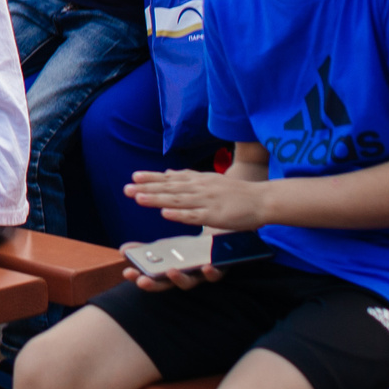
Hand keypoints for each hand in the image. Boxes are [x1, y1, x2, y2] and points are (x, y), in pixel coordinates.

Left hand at [127, 167, 268, 231]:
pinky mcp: (215, 216)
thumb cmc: (237, 193)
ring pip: (178, 201)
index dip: (152, 178)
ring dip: (157, 200)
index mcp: (199, 181)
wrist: (263, 199)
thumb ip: (189, 177)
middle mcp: (200, 188)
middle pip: (170, 189)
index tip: (134, 176)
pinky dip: (180, 215)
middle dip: (147, 188)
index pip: (171, 178)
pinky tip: (166, 214)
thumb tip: (169, 172)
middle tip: (126, 189)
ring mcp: (207, 202)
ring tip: (138, 199)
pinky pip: (195, 216)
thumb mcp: (210, 180)